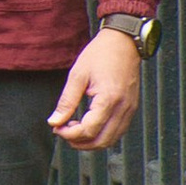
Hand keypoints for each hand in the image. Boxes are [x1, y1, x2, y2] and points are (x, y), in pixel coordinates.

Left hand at [48, 27, 142, 151]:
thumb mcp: (77, 75)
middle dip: (79, 142)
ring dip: (91, 141)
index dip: (69, 134)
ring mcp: (129, 110)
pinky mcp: (131, 108)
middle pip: (101, 141)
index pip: (89, 130)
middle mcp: (123, 108)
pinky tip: (88, 124)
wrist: (123, 42)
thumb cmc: (100, 55)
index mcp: (108, 99)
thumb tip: (54, 122)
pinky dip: (102, 134)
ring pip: (111, 140)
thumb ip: (66, 102)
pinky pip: (117, 131)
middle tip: (63, 131)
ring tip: (74, 128)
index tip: (56, 127)